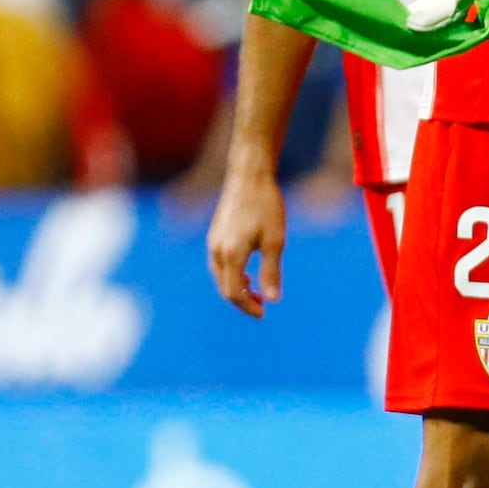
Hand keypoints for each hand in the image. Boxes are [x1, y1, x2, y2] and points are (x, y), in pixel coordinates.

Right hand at [207, 163, 287, 313]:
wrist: (249, 175)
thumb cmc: (266, 206)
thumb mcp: (275, 240)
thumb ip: (271, 271)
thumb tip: (272, 300)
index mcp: (231, 254)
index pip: (233, 293)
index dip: (247, 307)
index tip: (263, 312)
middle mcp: (216, 250)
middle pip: (224, 287)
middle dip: (242, 300)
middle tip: (262, 306)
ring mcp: (213, 241)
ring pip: (220, 276)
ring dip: (236, 287)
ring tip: (255, 290)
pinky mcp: (215, 234)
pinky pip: (218, 263)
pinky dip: (231, 274)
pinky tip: (246, 272)